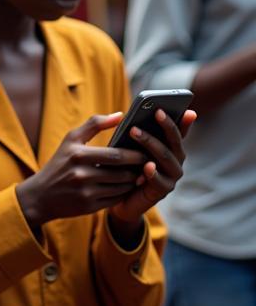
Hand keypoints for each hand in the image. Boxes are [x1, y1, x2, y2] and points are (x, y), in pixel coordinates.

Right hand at [16, 113, 147, 231]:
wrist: (40, 195)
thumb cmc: (59, 163)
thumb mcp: (71, 140)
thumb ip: (94, 124)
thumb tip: (121, 115)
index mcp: (77, 155)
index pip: (115, 155)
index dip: (134, 154)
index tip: (144, 152)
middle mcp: (81, 174)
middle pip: (122, 172)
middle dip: (138, 169)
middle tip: (147, 164)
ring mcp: (85, 192)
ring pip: (121, 187)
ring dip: (133, 181)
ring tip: (138, 174)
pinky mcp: (89, 207)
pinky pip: (116, 199)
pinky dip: (124, 193)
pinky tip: (126, 186)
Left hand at [108, 107, 196, 232]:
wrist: (120, 198)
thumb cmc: (125, 167)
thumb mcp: (129, 147)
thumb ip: (134, 133)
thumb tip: (125, 113)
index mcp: (169, 148)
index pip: (179, 131)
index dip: (183, 120)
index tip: (185, 107)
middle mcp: (175, 160)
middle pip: (174, 141)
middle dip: (165, 125)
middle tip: (155, 111)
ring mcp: (171, 176)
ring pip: (165, 157)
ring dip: (151, 143)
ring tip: (135, 131)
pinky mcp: (162, 191)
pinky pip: (160, 180)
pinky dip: (153, 173)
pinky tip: (146, 166)